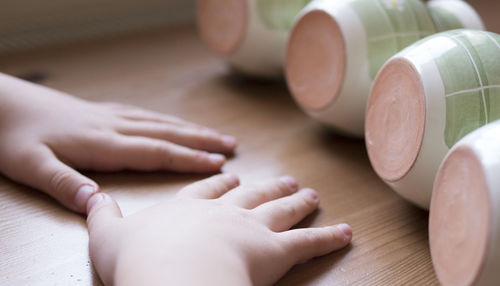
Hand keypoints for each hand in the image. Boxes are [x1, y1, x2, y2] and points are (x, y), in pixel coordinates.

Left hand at [0, 73, 235, 212]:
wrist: (1, 102)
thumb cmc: (13, 136)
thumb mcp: (31, 166)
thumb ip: (64, 184)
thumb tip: (97, 204)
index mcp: (102, 143)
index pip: (156, 152)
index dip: (189, 159)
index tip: (218, 163)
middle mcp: (113, 127)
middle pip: (167, 133)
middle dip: (202, 141)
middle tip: (232, 146)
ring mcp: (109, 116)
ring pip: (160, 122)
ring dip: (191, 129)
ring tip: (216, 134)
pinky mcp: (102, 112)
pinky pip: (145, 115)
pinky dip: (168, 120)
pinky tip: (174, 123)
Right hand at [87, 174, 351, 285]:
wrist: (172, 276)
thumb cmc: (139, 260)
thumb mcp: (108, 236)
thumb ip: (103, 216)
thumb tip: (92, 199)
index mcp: (188, 209)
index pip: (206, 191)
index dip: (218, 185)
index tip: (230, 177)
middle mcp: (223, 213)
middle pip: (250, 195)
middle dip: (265, 187)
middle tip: (282, 179)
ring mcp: (252, 229)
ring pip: (279, 210)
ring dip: (296, 201)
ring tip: (309, 192)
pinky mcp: (275, 252)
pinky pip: (307, 243)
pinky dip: (327, 237)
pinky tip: (345, 232)